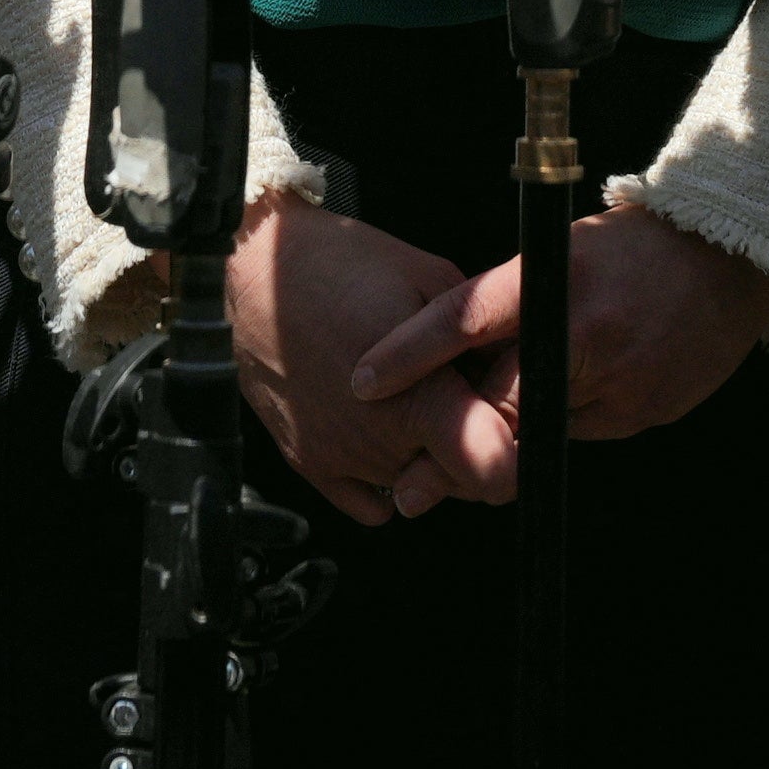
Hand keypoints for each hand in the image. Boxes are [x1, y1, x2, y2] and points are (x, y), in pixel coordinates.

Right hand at [228, 194, 505, 523]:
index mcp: (417, 397)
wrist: (253, 270)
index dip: (515, 454)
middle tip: (462, 401)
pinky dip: (386, 480)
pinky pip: (371, 504)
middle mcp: (379, 441)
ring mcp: (340, 458)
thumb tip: (509, 369)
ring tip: (414, 403)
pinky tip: (384, 430)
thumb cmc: (342, 264)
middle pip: (458, 483)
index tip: (513, 430)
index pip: (491, 469)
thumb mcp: (429, 277)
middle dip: (471, 449)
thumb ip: (476, 334)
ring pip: (415, 491)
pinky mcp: (309, 464)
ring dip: (426, 459)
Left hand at [356, 202, 768, 491]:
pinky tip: (577, 400)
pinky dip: (567, 425)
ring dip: (512, 441)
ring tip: (485, 451)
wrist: (728, 260)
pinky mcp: (646, 411)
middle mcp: (582, 331)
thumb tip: (450, 361)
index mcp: (550, 279)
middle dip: (451, 451)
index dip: (410, 355)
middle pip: (500, 403)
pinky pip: (586, 432)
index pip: (464, 317)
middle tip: (409, 486)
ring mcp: (620, 378)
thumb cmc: (632, 249)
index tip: (364, 384)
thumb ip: (510, 309)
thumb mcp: (559, 256)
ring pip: (542, 430)